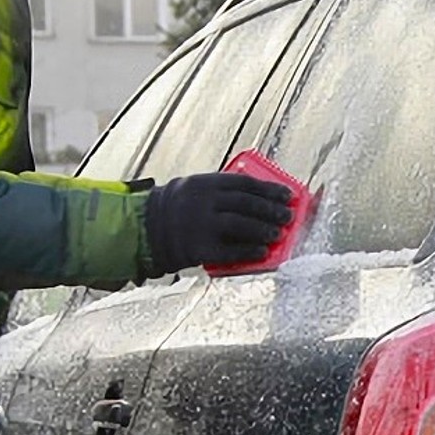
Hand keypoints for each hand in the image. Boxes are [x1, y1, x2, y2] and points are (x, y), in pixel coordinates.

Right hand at [143, 172, 294, 273]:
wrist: (146, 228)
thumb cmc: (180, 209)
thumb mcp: (197, 189)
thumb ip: (224, 193)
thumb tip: (266, 203)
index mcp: (205, 183)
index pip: (245, 183)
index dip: (269, 189)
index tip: (288, 195)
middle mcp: (203, 201)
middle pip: (245, 204)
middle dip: (270, 210)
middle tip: (288, 216)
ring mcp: (200, 225)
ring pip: (240, 225)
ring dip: (263, 229)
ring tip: (279, 234)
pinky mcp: (198, 248)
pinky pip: (229, 250)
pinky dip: (249, 251)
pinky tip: (264, 252)